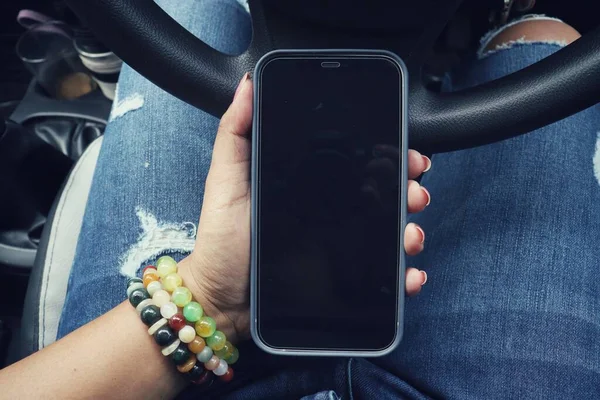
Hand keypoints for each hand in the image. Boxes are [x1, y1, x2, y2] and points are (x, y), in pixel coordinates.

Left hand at [178, 73, 431, 342]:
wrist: (221, 298)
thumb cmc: (222, 240)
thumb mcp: (225, 181)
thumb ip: (236, 133)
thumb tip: (248, 85)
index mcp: (312, 187)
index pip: (359, 165)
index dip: (387, 156)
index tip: (405, 153)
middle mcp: (333, 214)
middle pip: (384, 196)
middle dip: (409, 189)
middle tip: (413, 191)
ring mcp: (342, 249)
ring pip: (391, 234)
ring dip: (412, 231)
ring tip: (409, 235)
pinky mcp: (346, 282)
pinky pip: (384, 278)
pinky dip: (406, 277)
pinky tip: (409, 275)